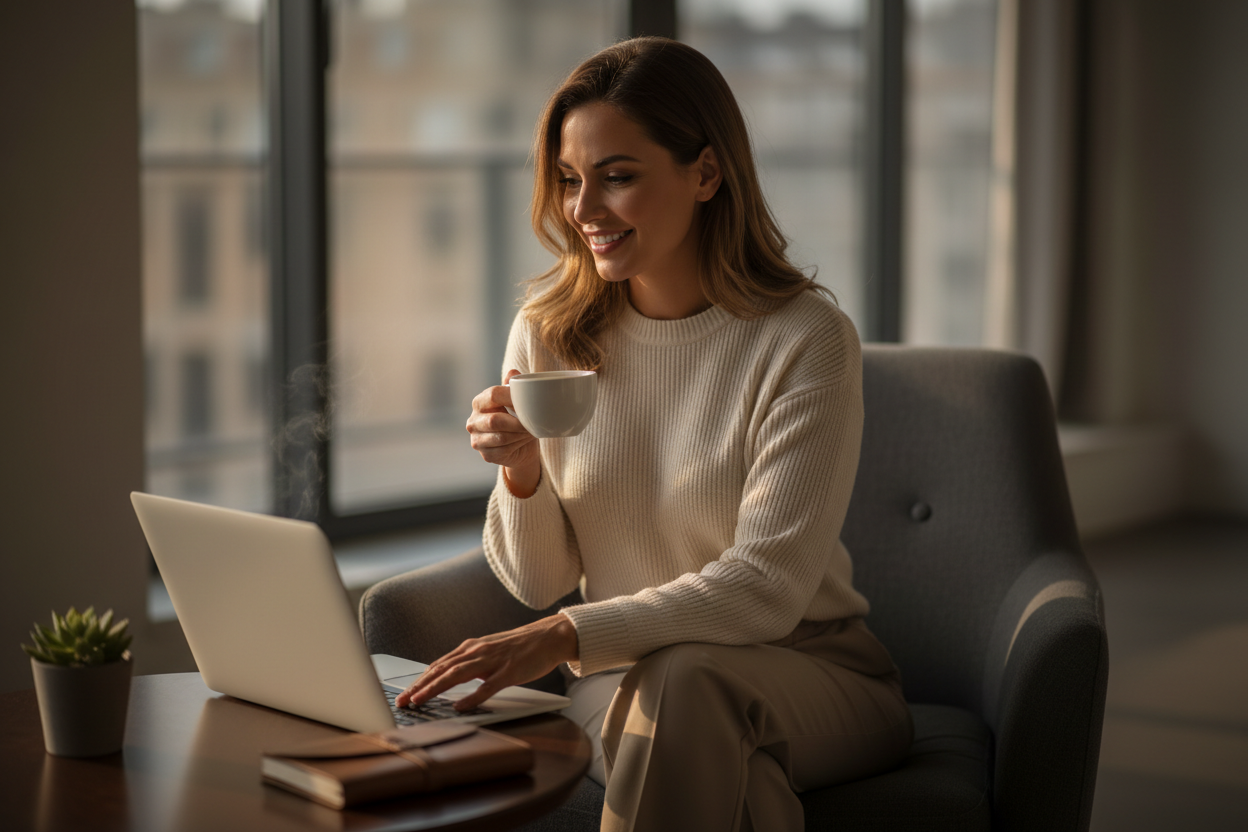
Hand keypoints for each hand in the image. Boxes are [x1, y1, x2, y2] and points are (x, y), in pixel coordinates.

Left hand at [395, 614, 578, 711]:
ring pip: (457, 675)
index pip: (438, 665)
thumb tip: (448, 677)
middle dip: (419, 686)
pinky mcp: (509, 671)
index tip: (405, 694)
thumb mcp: (489, 652)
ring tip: (419, 701)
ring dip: (435, 688)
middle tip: (402, 701)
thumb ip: (470, 663)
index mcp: (471, 648)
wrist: (549, 636)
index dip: (419, 680)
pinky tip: (459, 706)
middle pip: (441, 669)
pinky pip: (487, 686)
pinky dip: (471, 697)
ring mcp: (493, 661)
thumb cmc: (520, 647)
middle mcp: (477, 652)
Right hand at [466, 369, 540, 496]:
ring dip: (520, 434)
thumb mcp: (517, 400)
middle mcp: (473, 421)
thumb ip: (513, 386)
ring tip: (530, 430)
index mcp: (479, 402)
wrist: (521, 446)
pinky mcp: (486, 455)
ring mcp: (477, 439)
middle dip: (518, 423)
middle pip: (495, 420)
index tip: (529, 401)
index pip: (493, 394)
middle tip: (532, 422)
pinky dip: (518, 445)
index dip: (513, 397)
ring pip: (502, 437)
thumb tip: (513, 372)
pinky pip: (504, 450)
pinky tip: (524, 440)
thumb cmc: (517, 418)